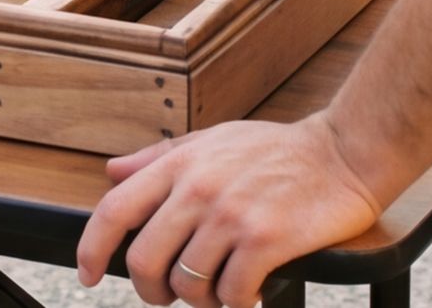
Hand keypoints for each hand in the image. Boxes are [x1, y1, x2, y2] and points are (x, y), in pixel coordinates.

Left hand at [79, 118, 386, 306]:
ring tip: (220, 292)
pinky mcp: (266, 240)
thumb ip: (159, 158)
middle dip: (150, 291)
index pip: (113, 210)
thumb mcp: (212, 139)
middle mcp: (198, 188)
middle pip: (144, 260)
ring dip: (201, 301)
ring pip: (188, 284)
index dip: (90, 249)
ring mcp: (230, 215)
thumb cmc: (277, 150)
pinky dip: (237, 303)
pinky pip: (231, 294)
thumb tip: (112, 171)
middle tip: (167, 297)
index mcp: (180, 163)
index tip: (88, 275)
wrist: (344, 153)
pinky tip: (250, 293)